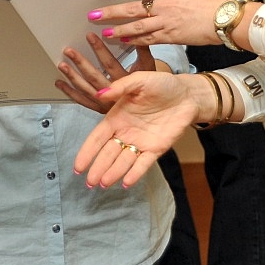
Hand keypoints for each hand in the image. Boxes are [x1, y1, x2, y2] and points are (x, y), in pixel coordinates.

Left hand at [56, 32, 156, 112]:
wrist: (153, 110)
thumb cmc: (150, 85)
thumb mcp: (149, 67)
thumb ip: (141, 50)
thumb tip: (133, 33)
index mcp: (126, 82)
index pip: (110, 64)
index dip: (99, 49)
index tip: (89, 36)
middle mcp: (114, 94)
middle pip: (94, 77)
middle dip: (80, 63)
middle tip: (69, 51)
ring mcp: (105, 104)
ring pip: (85, 89)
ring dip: (72, 77)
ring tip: (62, 65)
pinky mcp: (99, 109)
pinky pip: (82, 101)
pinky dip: (70, 92)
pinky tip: (60, 83)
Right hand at [73, 71, 203, 188]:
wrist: (187, 94)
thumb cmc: (162, 84)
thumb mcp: (139, 81)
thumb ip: (120, 88)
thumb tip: (100, 94)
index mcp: (117, 117)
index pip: (97, 138)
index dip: (87, 152)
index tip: (78, 166)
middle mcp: (125, 132)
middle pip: (108, 153)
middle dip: (98, 168)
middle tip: (89, 182)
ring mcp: (140, 142)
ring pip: (123, 161)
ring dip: (113, 173)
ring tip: (104, 184)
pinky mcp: (156, 149)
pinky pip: (143, 163)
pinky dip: (135, 173)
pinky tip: (126, 183)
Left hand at [88, 0, 229, 47]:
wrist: (224, 18)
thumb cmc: (209, 5)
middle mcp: (164, 6)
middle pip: (132, 8)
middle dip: (111, 12)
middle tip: (94, 14)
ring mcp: (166, 21)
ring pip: (137, 27)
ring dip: (119, 30)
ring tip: (105, 33)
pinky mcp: (171, 36)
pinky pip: (149, 39)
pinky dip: (136, 41)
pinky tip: (125, 42)